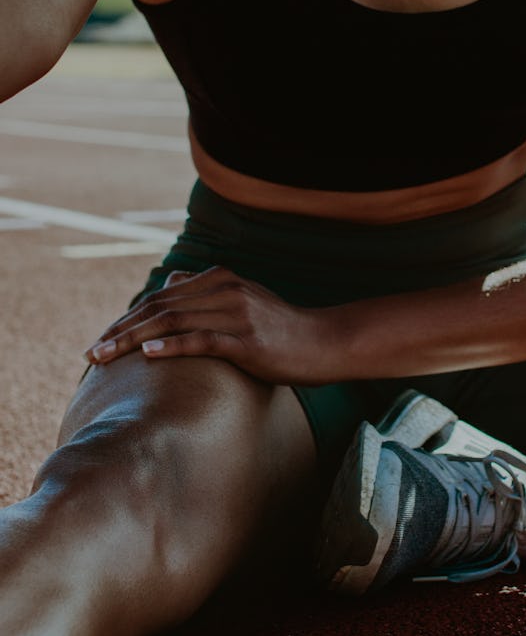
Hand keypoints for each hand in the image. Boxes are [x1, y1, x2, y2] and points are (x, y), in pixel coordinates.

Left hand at [84, 267, 331, 384]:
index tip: (101, 341)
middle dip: (120, 331)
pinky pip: (201, 340)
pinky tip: (147, 355)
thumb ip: (208, 291)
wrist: (324, 342)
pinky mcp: (246, 339)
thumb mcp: (243, 299)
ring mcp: (236, 313)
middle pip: (159, 308)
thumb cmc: (281, 328)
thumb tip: (172, 280)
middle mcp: (224, 289)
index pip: (160, 298)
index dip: (126, 318)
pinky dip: (171, 346)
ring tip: (104, 357)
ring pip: (172, 322)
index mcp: (220, 279)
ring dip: (132, 340)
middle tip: (91, 353)